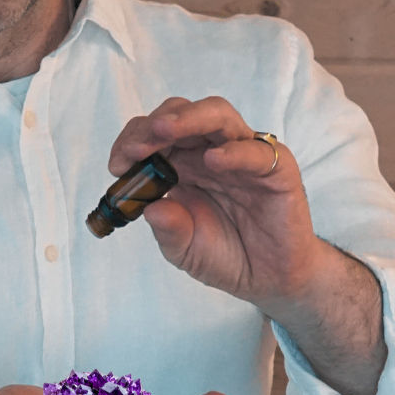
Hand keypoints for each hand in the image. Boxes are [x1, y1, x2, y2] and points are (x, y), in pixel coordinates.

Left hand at [106, 96, 324, 313]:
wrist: (268, 280)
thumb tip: (151, 208)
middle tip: (136, 147)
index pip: (156, 134)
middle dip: (155, 125)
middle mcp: (212, 151)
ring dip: (187, 120)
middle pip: (183, 114)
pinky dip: (234, 152)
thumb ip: (168, 230)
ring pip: (217, 116)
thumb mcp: (183, 249)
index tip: (118, 165)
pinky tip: (213, 161)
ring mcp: (244, 156)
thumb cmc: (226, 256)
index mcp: (184, 164)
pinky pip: (256, 151)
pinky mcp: (276, 169)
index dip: (134, 141)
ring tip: (164, 132)